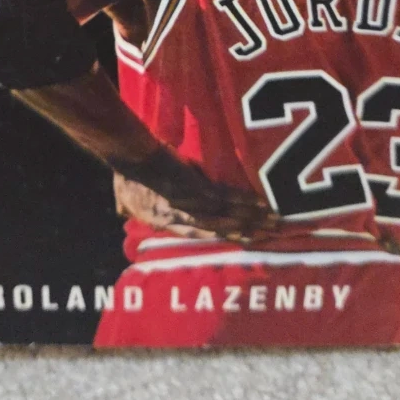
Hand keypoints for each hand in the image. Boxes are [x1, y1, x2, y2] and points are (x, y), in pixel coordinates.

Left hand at [113, 150, 278, 242]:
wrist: (132, 158)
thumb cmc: (126, 178)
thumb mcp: (127, 202)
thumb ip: (133, 210)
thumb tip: (125, 212)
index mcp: (168, 224)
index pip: (202, 237)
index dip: (225, 240)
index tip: (245, 241)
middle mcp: (185, 219)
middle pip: (222, 230)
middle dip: (249, 233)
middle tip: (272, 237)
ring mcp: (193, 204)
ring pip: (228, 216)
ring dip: (253, 221)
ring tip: (274, 223)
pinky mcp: (198, 188)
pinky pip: (225, 198)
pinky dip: (244, 202)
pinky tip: (261, 204)